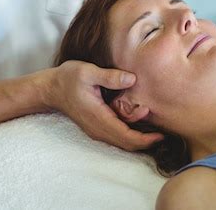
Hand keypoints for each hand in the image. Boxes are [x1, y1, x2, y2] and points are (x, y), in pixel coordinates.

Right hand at [43, 61, 163, 150]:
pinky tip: (137, 122)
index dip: (145, 139)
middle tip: (164, 132)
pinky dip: (129, 134)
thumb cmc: (68, 78)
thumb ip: (110, 77)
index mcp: (98, 117)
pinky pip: (116, 137)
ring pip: (121, 142)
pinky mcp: (95, 126)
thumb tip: (132, 79)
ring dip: (138, 138)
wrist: (51, 88)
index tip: (161, 134)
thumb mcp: (88, 72)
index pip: (126, 137)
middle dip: (146, 141)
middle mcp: (98, 128)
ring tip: (154, 128)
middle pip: (126, 144)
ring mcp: (96, 130)